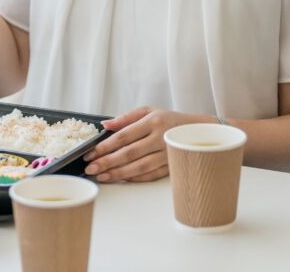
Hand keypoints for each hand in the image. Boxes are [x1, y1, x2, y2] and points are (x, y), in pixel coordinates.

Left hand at [83, 107, 197, 182]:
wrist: (198, 130)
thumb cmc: (168, 119)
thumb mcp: (148, 111)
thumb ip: (125, 118)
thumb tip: (105, 125)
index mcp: (152, 122)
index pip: (124, 136)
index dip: (105, 146)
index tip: (90, 153)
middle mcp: (160, 138)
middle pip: (129, 153)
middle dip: (107, 162)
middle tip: (90, 168)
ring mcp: (167, 154)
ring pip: (139, 167)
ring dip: (118, 173)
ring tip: (101, 176)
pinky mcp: (172, 166)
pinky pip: (151, 175)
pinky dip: (134, 178)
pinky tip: (120, 178)